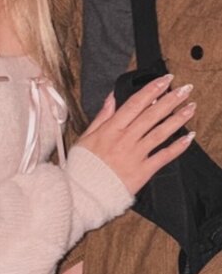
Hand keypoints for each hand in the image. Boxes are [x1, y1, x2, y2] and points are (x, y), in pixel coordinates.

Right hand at [77, 76, 195, 195]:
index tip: (164, 80)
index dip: (151, 90)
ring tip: (191, 108)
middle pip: (151, 115)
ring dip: (178, 119)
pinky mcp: (143, 171)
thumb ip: (102, 117)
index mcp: (110, 130)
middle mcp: (125, 140)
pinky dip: (177, 147)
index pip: (135, 104)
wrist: (84, 194)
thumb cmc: (83, 166)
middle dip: (170, 100)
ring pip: (160, 133)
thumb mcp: (86, 137)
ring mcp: (135, 155)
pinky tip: (188, 138)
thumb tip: (111, 97)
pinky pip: (163, 157)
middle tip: (185, 89)